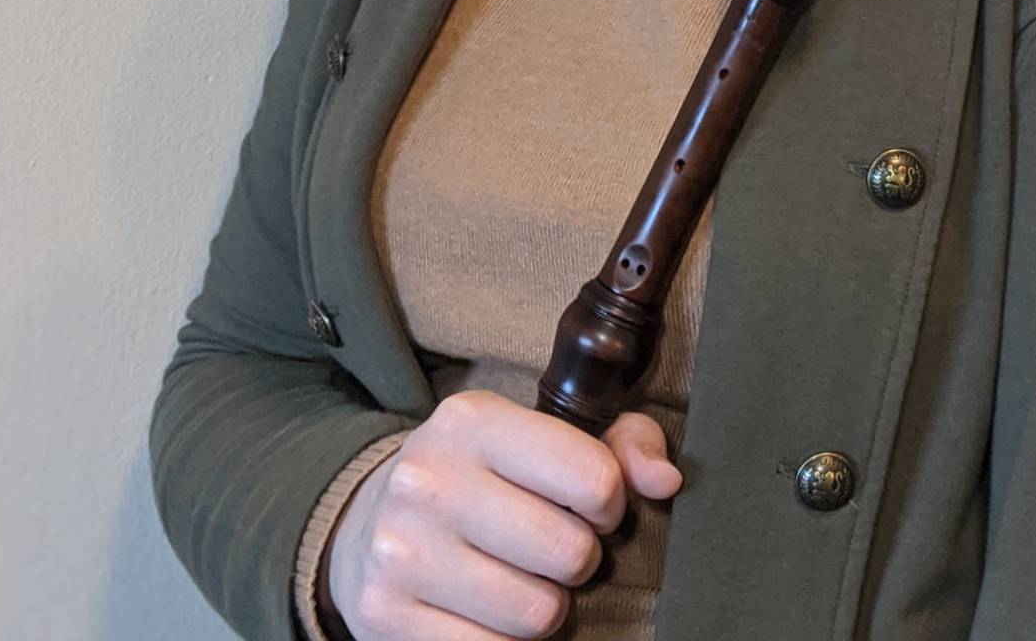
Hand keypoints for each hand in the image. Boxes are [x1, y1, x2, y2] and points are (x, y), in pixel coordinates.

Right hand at [322, 389, 682, 637]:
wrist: (368, 525)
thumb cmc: (482, 477)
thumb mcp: (539, 438)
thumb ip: (619, 444)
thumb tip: (667, 481)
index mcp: (473, 420)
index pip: (593, 477)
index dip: (609, 505)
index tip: (591, 508)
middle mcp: (431, 479)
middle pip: (570, 553)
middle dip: (579, 561)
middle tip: (556, 552)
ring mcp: (402, 550)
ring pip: (537, 613)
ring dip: (545, 609)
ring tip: (522, 580)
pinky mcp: (386, 614)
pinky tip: (488, 611)